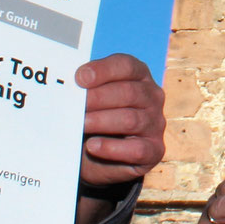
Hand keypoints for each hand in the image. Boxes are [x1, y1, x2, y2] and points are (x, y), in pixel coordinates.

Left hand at [75, 54, 165, 208]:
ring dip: (101, 121)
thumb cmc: (95, 120)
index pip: (127, 66)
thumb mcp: (91, 101)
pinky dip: (111, 148)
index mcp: (139, 76)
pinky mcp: (154, 150)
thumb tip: (68, 87)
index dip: (103, 70)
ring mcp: (155, 124)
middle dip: (98, 98)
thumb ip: (85, 90)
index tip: (79, 78)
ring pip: (130, 120)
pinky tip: (92, 146)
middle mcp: (152, 97)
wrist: (100, 157)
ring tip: (80, 125)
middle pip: (129, 92)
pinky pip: (136, 149)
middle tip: (74, 106)